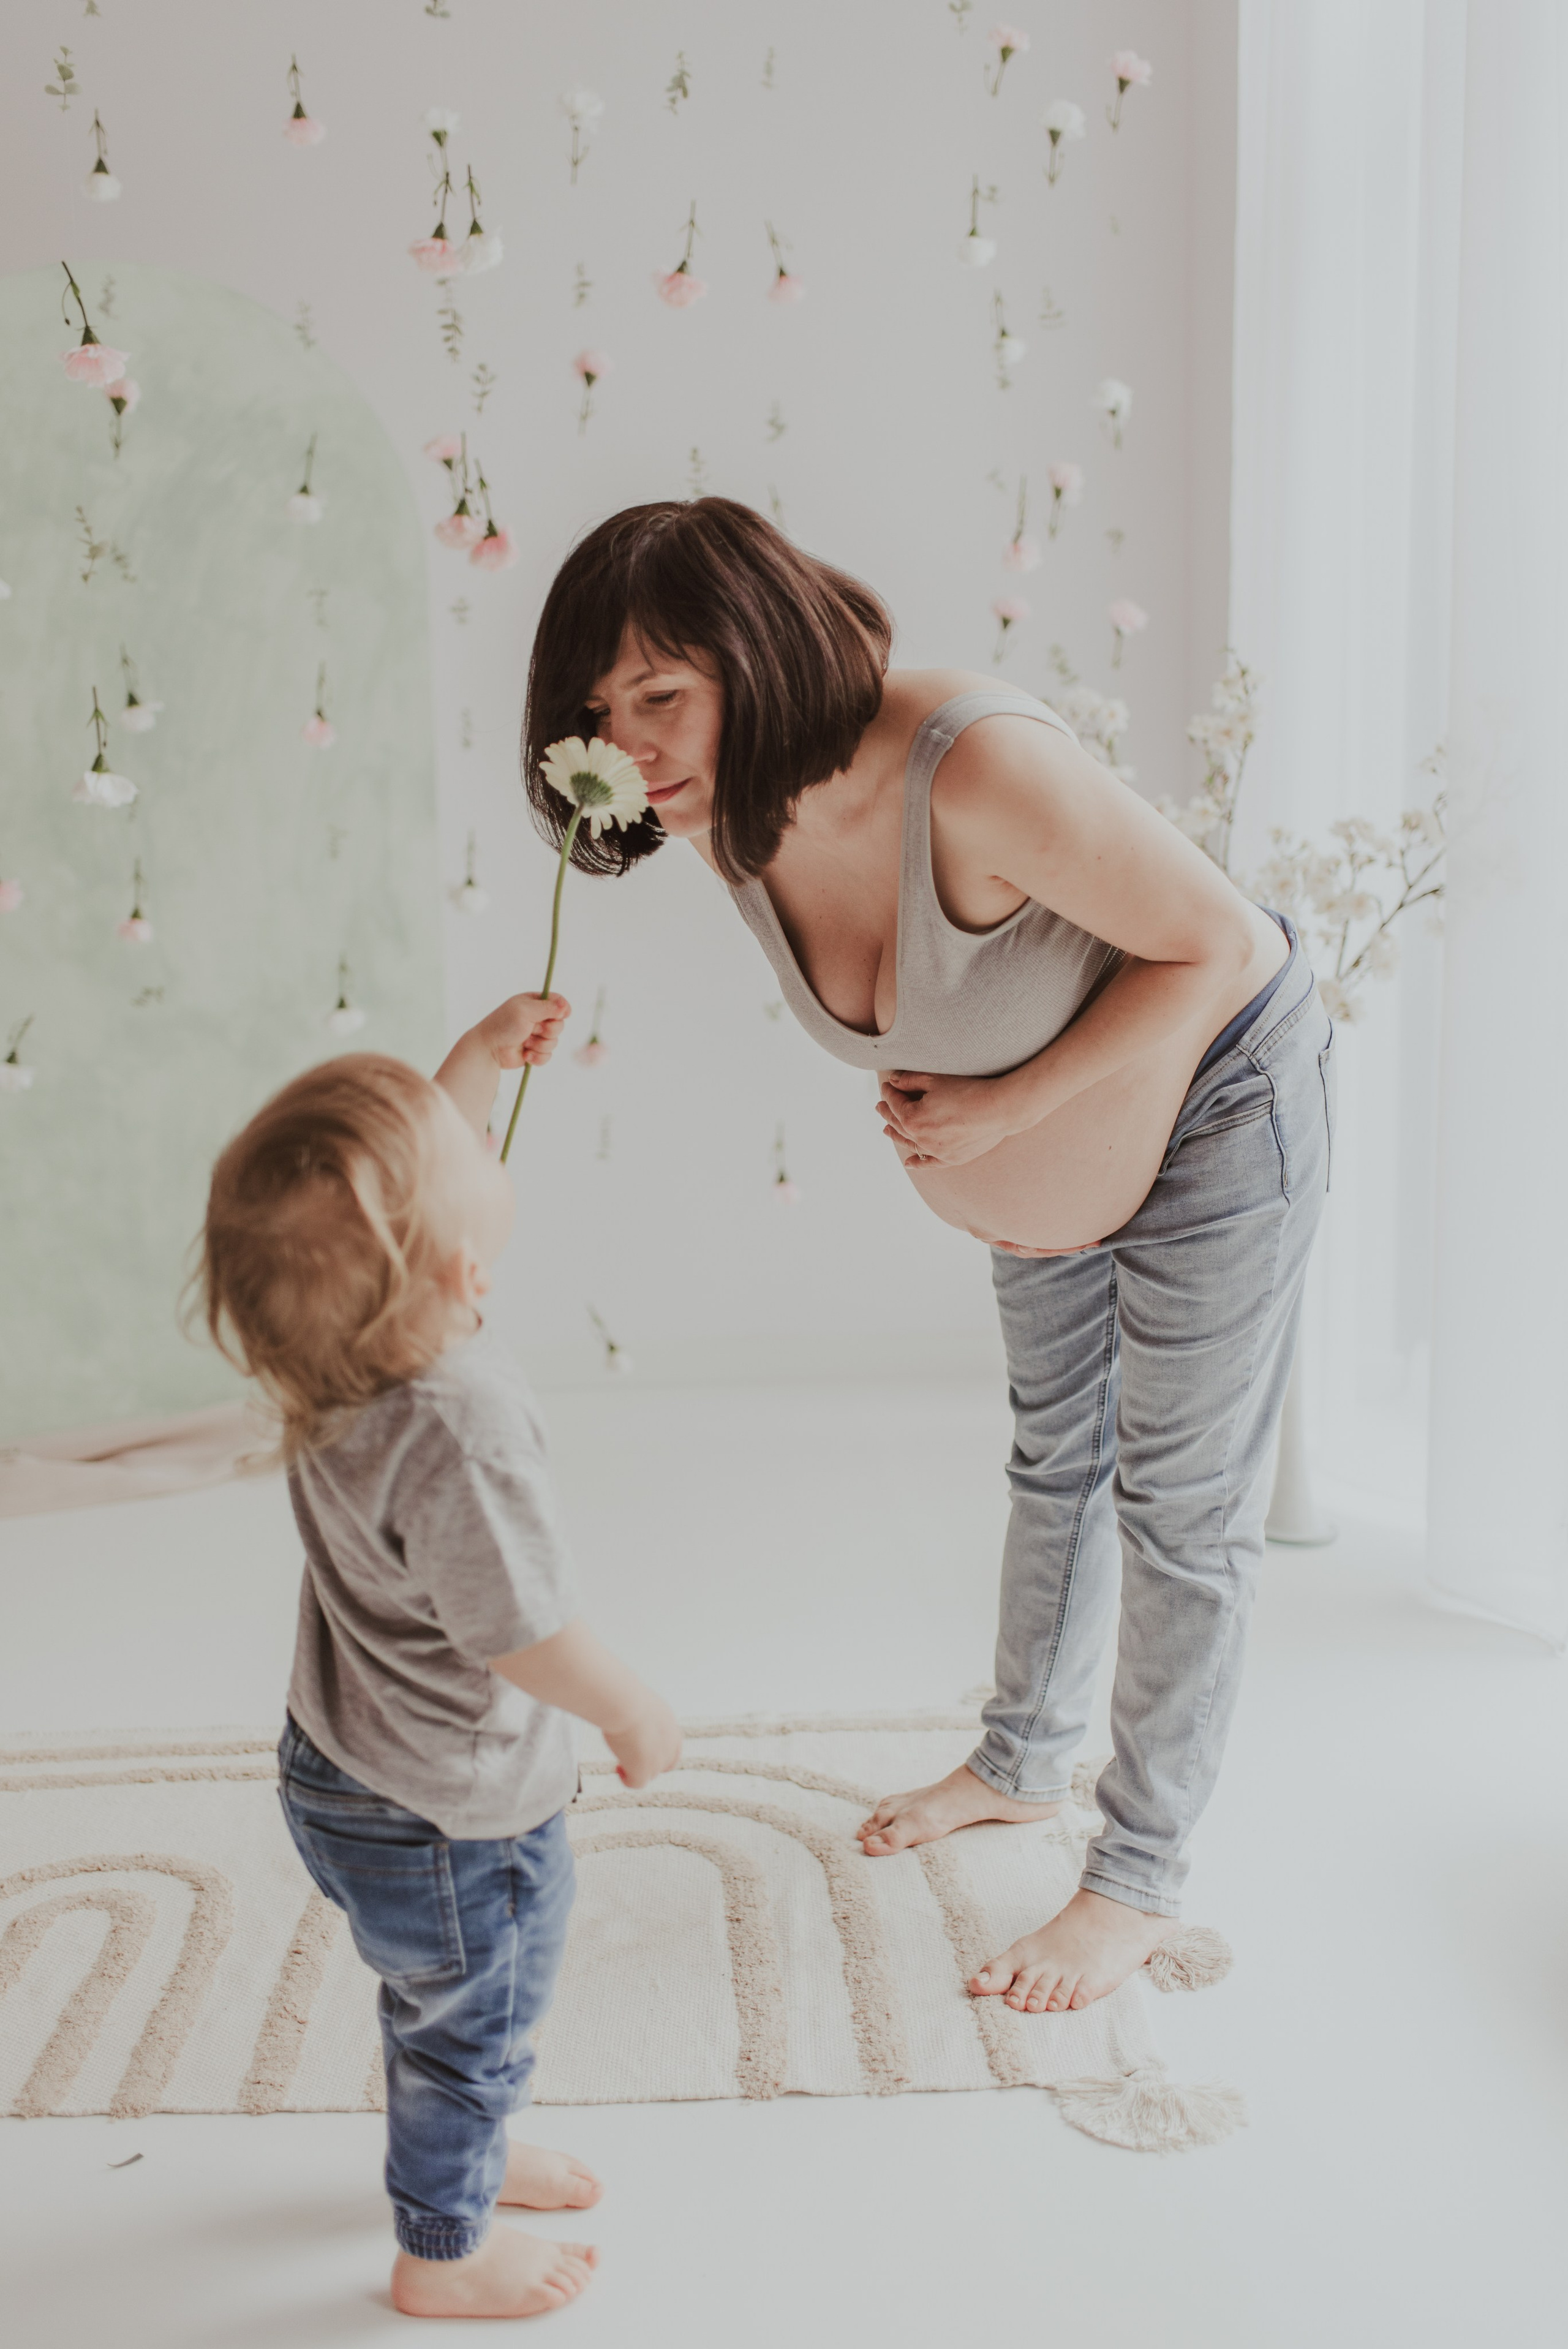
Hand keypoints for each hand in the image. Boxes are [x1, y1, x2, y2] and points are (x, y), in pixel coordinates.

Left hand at [474, 992, 570, 1071]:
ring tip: (524, 1042)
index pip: (558, 1002)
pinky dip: (537, 1057)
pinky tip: (525, 1055)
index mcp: (534, 1003)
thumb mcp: (525, 1010)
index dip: (563, 1009)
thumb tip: (566, 1007)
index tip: (563, 1015)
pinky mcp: (535, 1051)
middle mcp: (537, 1018)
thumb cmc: (503, 1025)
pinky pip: (548, 1056)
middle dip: (548, 1030)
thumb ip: (547, 1007)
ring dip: (539, 1044)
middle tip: (532, 1029)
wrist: (489, 1049)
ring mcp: (536, 1036)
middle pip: (560, 1024)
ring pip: (555, 1042)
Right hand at [604, 1691, 682, 1789]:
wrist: (625, 1705)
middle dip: (649, 1763)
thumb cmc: (625, 1697)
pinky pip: (637, 1783)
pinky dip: (628, 1780)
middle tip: (631, 1757)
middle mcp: (669, 1744)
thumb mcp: (639, 1703)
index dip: (659, 1751)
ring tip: (620, 1761)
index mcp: (669, 1724)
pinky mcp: (643, 1770)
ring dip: (636, 1769)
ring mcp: (658, 1759)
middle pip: (665, 1764)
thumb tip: (627, 1712)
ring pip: (650, 1773)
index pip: (673, 1746)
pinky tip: (618, 1769)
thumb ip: (639, 1714)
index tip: (641, 1747)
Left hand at [875, 1069, 1026, 1166]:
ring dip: (897, 1136)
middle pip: (899, 1124)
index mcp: (913, 1118)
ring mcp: (935, 1151)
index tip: (887, 1086)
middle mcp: (920, 1138)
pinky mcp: (951, 1158)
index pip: (895, 1103)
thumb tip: (893, 1081)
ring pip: (910, 1144)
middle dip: (888, 1113)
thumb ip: (910, 1080)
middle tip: (881, 1107)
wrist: (998, 1110)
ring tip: (887, 1130)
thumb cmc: (968, 1091)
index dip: (889, 1092)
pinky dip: (918, 1163)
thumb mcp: (935, 1080)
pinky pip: (930, 1163)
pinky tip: (909, 1163)